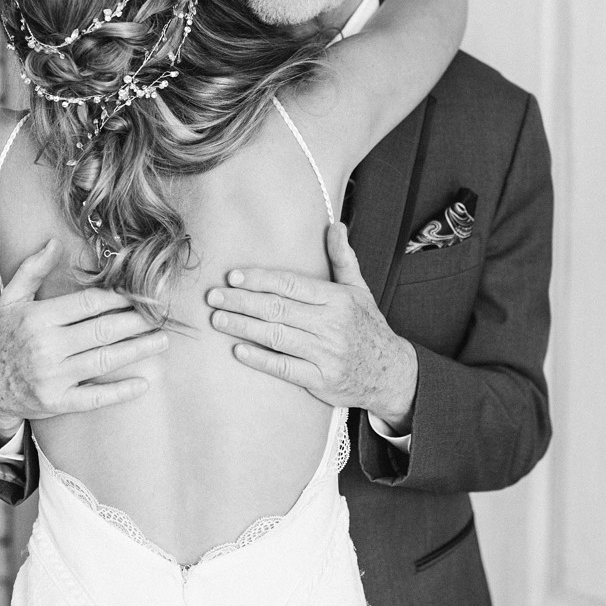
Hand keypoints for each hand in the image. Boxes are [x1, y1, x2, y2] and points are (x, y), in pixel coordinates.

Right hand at [0, 238, 169, 439]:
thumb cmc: (1, 337)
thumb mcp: (10, 299)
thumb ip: (33, 269)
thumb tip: (54, 241)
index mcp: (38, 318)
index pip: (87, 304)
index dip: (117, 297)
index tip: (140, 292)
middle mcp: (45, 347)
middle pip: (102, 330)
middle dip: (136, 320)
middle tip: (161, 313)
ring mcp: (52, 377)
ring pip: (104, 360)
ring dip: (138, 349)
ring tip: (162, 340)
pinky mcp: (56, 402)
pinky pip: (94, 397)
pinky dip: (121, 392)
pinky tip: (144, 383)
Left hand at [208, 222, 418, 430]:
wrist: (391, 374)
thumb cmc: (368, 327)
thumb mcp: (360, 290)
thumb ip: (343, 258)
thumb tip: (335, 226)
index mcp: (338, 299)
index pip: (291, 284)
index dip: (260, 279)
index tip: (233, 276)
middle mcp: (331, 325)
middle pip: (278, 309)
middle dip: (242, 301)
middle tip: (214, 297)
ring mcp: (326, 354)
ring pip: (277, 337)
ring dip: (243, 327)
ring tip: (218, 319)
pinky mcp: (321, 380)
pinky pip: (285, 368)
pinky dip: (260, 359)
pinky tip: (238, 350)